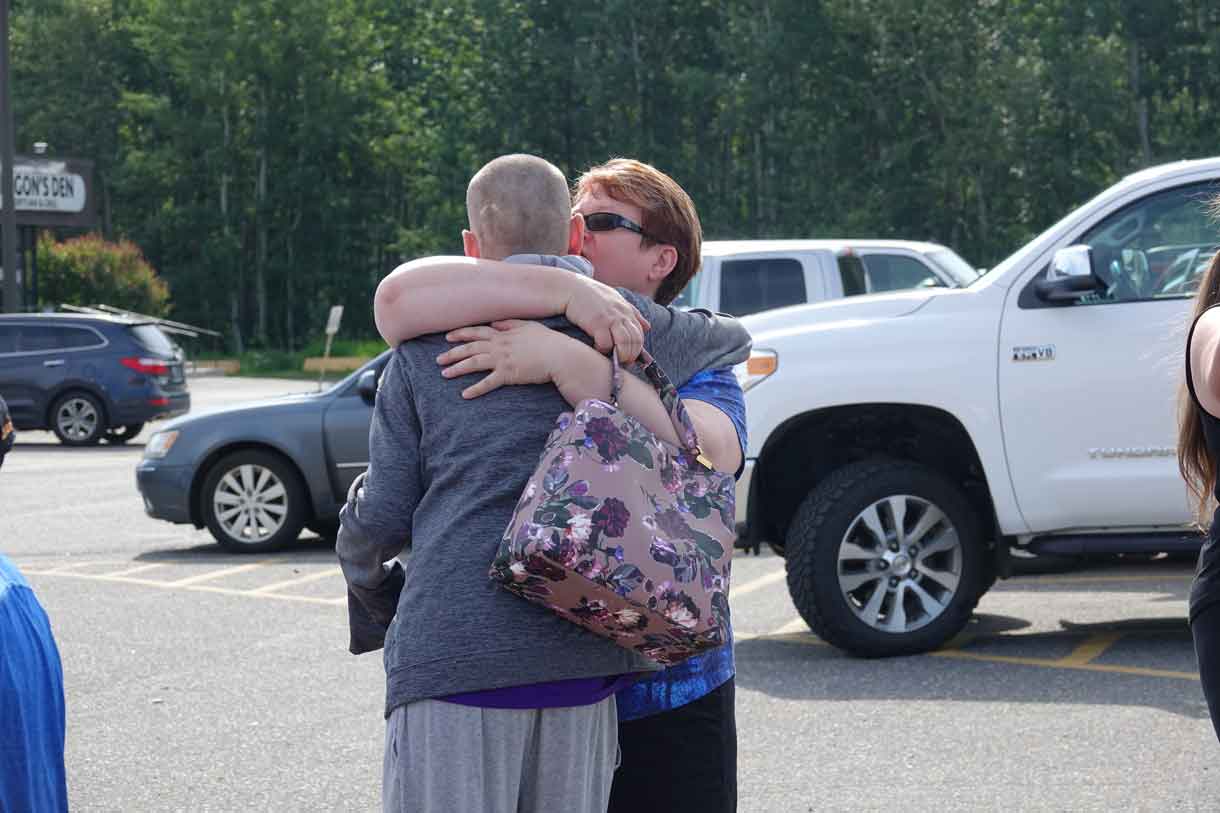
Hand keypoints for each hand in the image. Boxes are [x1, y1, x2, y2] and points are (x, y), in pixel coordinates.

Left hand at [439, 320, 567, 398]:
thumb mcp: (529, 326)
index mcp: (503, 334)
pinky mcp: (508, 375)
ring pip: (474, 363)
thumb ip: (511, 323)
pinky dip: (475, 389)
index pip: (477, 332)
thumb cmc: (549, 341)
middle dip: (452, 353)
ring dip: (457, 369)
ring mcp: (502, 360)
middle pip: (470, 348)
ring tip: (444, 375)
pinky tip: (464, 394)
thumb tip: (496, 322)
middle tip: (438, 360)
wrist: (560, 355)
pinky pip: (487, 383)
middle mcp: (499, 345)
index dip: (461, 334)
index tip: (448, 337)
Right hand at [563, 277, 648, 362]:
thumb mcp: (616, 299)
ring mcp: (610, 318)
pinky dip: (603, 350)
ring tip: (612, 359)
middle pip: (635, 341)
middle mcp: (622, 314)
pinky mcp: (597, 323)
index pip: (640, 334)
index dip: (637, 349)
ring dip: (620, 355)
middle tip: (622, 362)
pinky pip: (606, 343)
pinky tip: (597, 348)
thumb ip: (632, 313)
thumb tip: (647, 327)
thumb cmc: (591, 296)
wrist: (571, 288)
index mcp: (627, 311)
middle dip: (630, 355)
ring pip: (624, 344)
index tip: (629, 357)